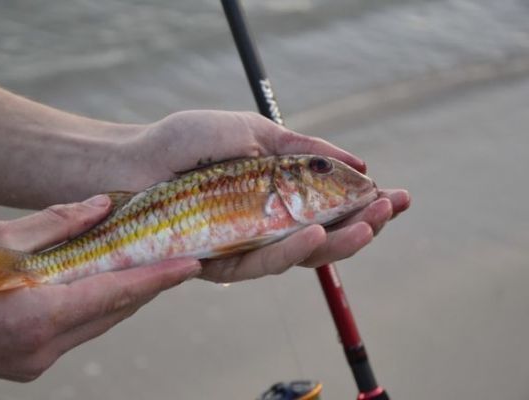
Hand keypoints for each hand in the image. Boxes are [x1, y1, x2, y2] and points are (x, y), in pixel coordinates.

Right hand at [0, 195, 200, 380]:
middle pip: (115, 311)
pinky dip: (93, 309)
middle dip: (145, 286)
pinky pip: (77, 334)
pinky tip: (97, 287)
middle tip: (172, 258)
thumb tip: (103, 205)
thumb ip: (57, 222)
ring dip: (121, 297)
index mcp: (40, 316)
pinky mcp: (28, 366)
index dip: (160, 279)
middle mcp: (45, 348)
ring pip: (98, 324)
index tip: (193, 266)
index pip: (118, 293)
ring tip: (142, 268)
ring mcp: (37, 362)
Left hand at [120, 110, 409, 281]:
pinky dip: (291, 249)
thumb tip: (359, 163)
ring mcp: (246, 246)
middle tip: (391, 209)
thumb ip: (303, 150)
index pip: (331, 207)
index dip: (365, 205)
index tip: (397, 195)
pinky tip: (318, 232)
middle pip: (325, 238)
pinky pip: (262, 261)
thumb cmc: (190, 142)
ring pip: (301, 255)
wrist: (137, 159)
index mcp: (279, 195)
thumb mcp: (255, 132)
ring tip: (367, 224)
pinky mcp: (221, 263)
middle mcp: (267, 225)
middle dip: (363, 226)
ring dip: (338, 242)